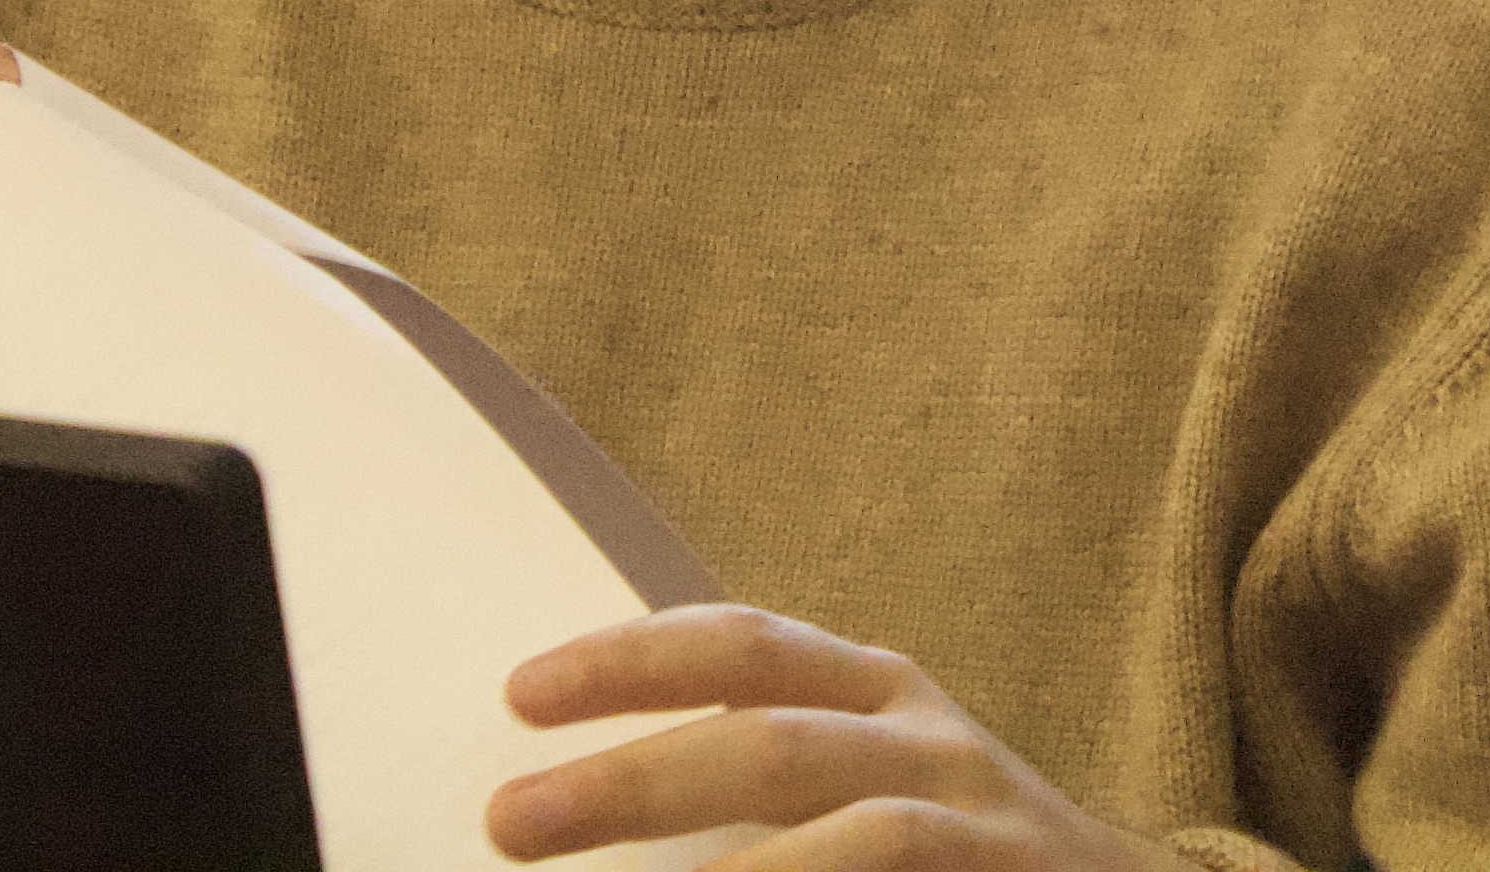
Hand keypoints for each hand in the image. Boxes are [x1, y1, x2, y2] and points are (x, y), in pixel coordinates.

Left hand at [488, 607, 1185, 868]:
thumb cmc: (955, 845)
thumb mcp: (867, 774)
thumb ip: (763, 767)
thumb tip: (587, 801)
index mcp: (879, 693)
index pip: (747, 644)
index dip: (635, 658)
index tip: (520, 692)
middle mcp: (931, 742)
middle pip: (771, 737)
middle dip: (635, 776)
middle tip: (511, 821)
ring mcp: (979, 820)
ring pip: (857, 836)